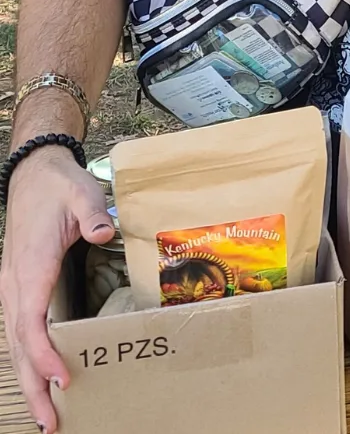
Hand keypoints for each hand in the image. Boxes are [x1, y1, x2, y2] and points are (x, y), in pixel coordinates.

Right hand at [0, 148, 114, 433]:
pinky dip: (29, 359)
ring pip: (15, 345)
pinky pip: (20, 332)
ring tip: (47, 416)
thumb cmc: (58, 186)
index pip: (29, 323)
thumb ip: (91, 213)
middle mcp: (14, 285)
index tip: (63, 376)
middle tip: (51, 424)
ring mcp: (12, 288)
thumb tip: (103, 232)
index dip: (44, 353)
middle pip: (17, 346)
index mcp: (30, 268)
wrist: (33, 174)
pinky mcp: (19, 289)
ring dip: (29, 379)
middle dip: (33, 385)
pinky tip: (41, 377)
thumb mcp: (80, 192)